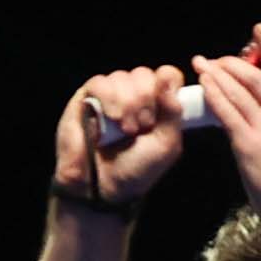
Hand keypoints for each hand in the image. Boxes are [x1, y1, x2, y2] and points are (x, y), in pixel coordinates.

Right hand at [55, 65, 187, 207]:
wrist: (104, 187)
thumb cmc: (136, 169)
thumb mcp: (166, 145)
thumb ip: (174, 112)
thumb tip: (168, 77)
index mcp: (156, 105)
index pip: (166, 75)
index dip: (167, 85)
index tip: (165, 108)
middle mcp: (132, 96)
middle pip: (144, 74)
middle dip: (145, 99)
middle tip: (142, 127)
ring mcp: (109, 96)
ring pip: (122, 77)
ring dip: (127, 103)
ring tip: (125, 129)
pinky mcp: (87, 99)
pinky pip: (100, 82)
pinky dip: (109, 98)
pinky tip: (111, 118)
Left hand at [190, 23, 260, 215]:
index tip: (259, 30)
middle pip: (257, 78)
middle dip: (234, 64)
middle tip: (216, 59)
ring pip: (240, 92)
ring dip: (219, 75)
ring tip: (203, 66)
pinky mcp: (248, 144)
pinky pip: (228, 113)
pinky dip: (214, 95)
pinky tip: (204, 85)